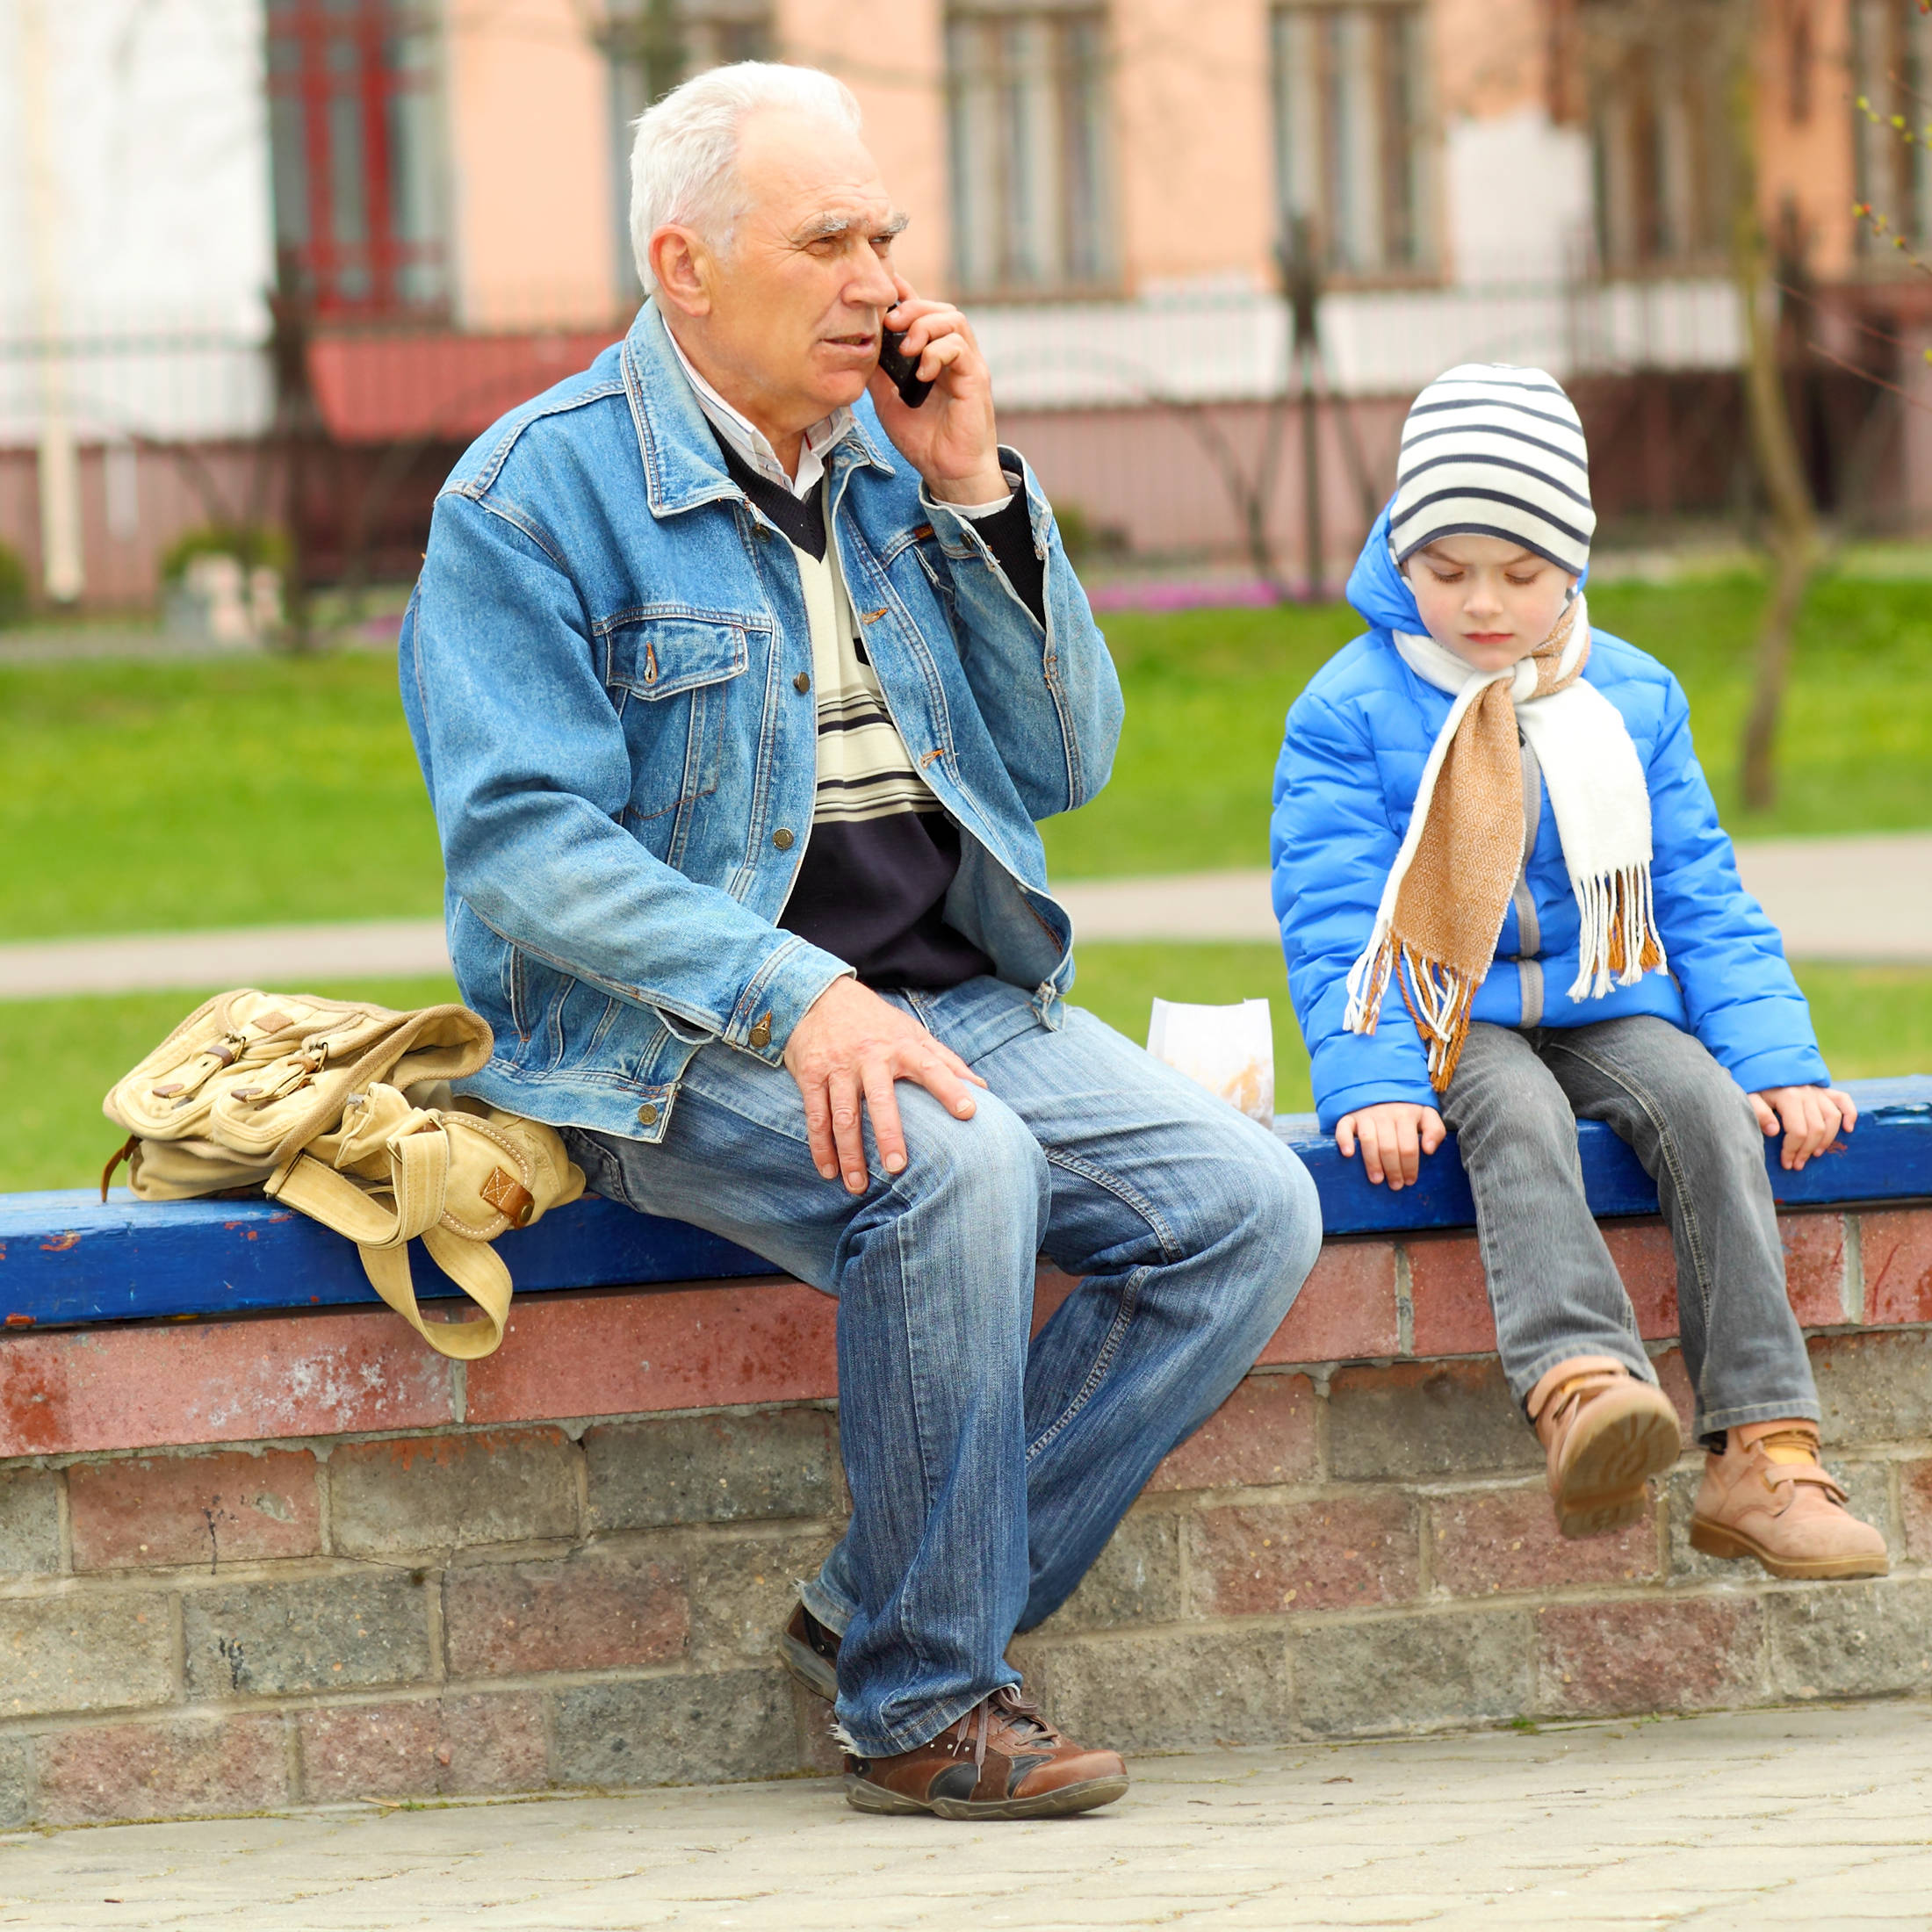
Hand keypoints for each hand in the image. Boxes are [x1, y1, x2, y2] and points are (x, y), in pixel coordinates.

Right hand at [783, 977, 987, 1193]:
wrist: (819, 996)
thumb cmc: (876, 1023)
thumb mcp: (912, 1033)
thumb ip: (946, 1060)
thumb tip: (983, 1088)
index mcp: (901, 1046)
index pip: (931, 1067)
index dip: (950, 1088)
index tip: (968, 1112)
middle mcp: (870, 1057)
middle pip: (880, 1099)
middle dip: (888, 1132)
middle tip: (897, 1167)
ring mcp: (838, 1067)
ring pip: (843, 1114)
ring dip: (849, 1152)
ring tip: (859, 1186)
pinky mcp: (811, 1075)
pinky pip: (815, 1115)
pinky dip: (820, 1146)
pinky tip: (829, 1171)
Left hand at [867, 273, 1005, 504]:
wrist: (948, 471)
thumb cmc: (923, 439)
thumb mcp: (888, 400)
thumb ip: (879, 372)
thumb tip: (861, 345)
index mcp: (932, 355)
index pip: (923, 312)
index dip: (905, 294)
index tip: (883, 290)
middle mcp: (953, 355)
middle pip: (940, 308)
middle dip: (912, 308)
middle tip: (889, 324)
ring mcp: (967, 364)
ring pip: (953, 319)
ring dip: (924, 326)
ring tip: (906, 349)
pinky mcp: (976, 377)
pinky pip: (959, 347)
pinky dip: (937, 352)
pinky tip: (923, 372)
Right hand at [1335, 1103, 1445, 1190]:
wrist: (1381, 1088)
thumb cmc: (1406, 1110)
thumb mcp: (1426, 1115)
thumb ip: (1435, 1130)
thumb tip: (1429, 1150)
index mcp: (1406, 1115)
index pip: (1409, 1146)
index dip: (1410, 1166)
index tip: (1410, 1181)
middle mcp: (1385, 1114)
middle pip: (1389, 1147)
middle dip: (1393, 1170)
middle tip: (1395, 1185)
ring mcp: (1366, 1115)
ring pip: (1368, 1140)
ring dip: (1372, 1162)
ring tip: (1377, 1180)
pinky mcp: (1350, 1117)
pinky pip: (1343, 1127)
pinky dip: (1344, 1140)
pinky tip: (1349, 1154)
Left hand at [1750, 1085, 1856, 1170]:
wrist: (1765, 1068)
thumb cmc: (1757, 1088)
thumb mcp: (1749, 1099)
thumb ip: (1759, 1113)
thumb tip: (1774, 1131)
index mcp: (1788, 1097)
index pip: (1797, 1131)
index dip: (1793, 1150)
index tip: (1787, 1163)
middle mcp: (1807, 1093)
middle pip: (1816, 1128)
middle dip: (1807, 1150)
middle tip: (1798, 1164)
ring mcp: (1818, 1091)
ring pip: (1832, 1118)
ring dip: (1827, 1140)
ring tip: (1815, 1154)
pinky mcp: (1825, 1090)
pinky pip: (1844, 1100)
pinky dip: (1850, 1114)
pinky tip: (1848, 1129)